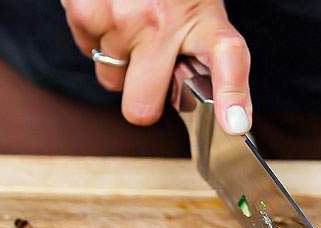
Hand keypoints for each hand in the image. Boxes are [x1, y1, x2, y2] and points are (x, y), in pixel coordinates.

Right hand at [61, 0, 250, 133]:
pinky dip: (97, 36)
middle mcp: (164, 21)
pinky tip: (113, 10)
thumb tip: (205, 111)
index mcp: (205, 19)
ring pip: (112, 80)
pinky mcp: (85, 11)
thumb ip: (201, 57)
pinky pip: (88, 52)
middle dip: (143, 100)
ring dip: (121, 60)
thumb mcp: (199, 10)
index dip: (232, 94)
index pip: (228, 57)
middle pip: (141, 109)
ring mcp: (122, 18)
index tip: (234, 124)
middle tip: (152, 67)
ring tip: (134, 23)